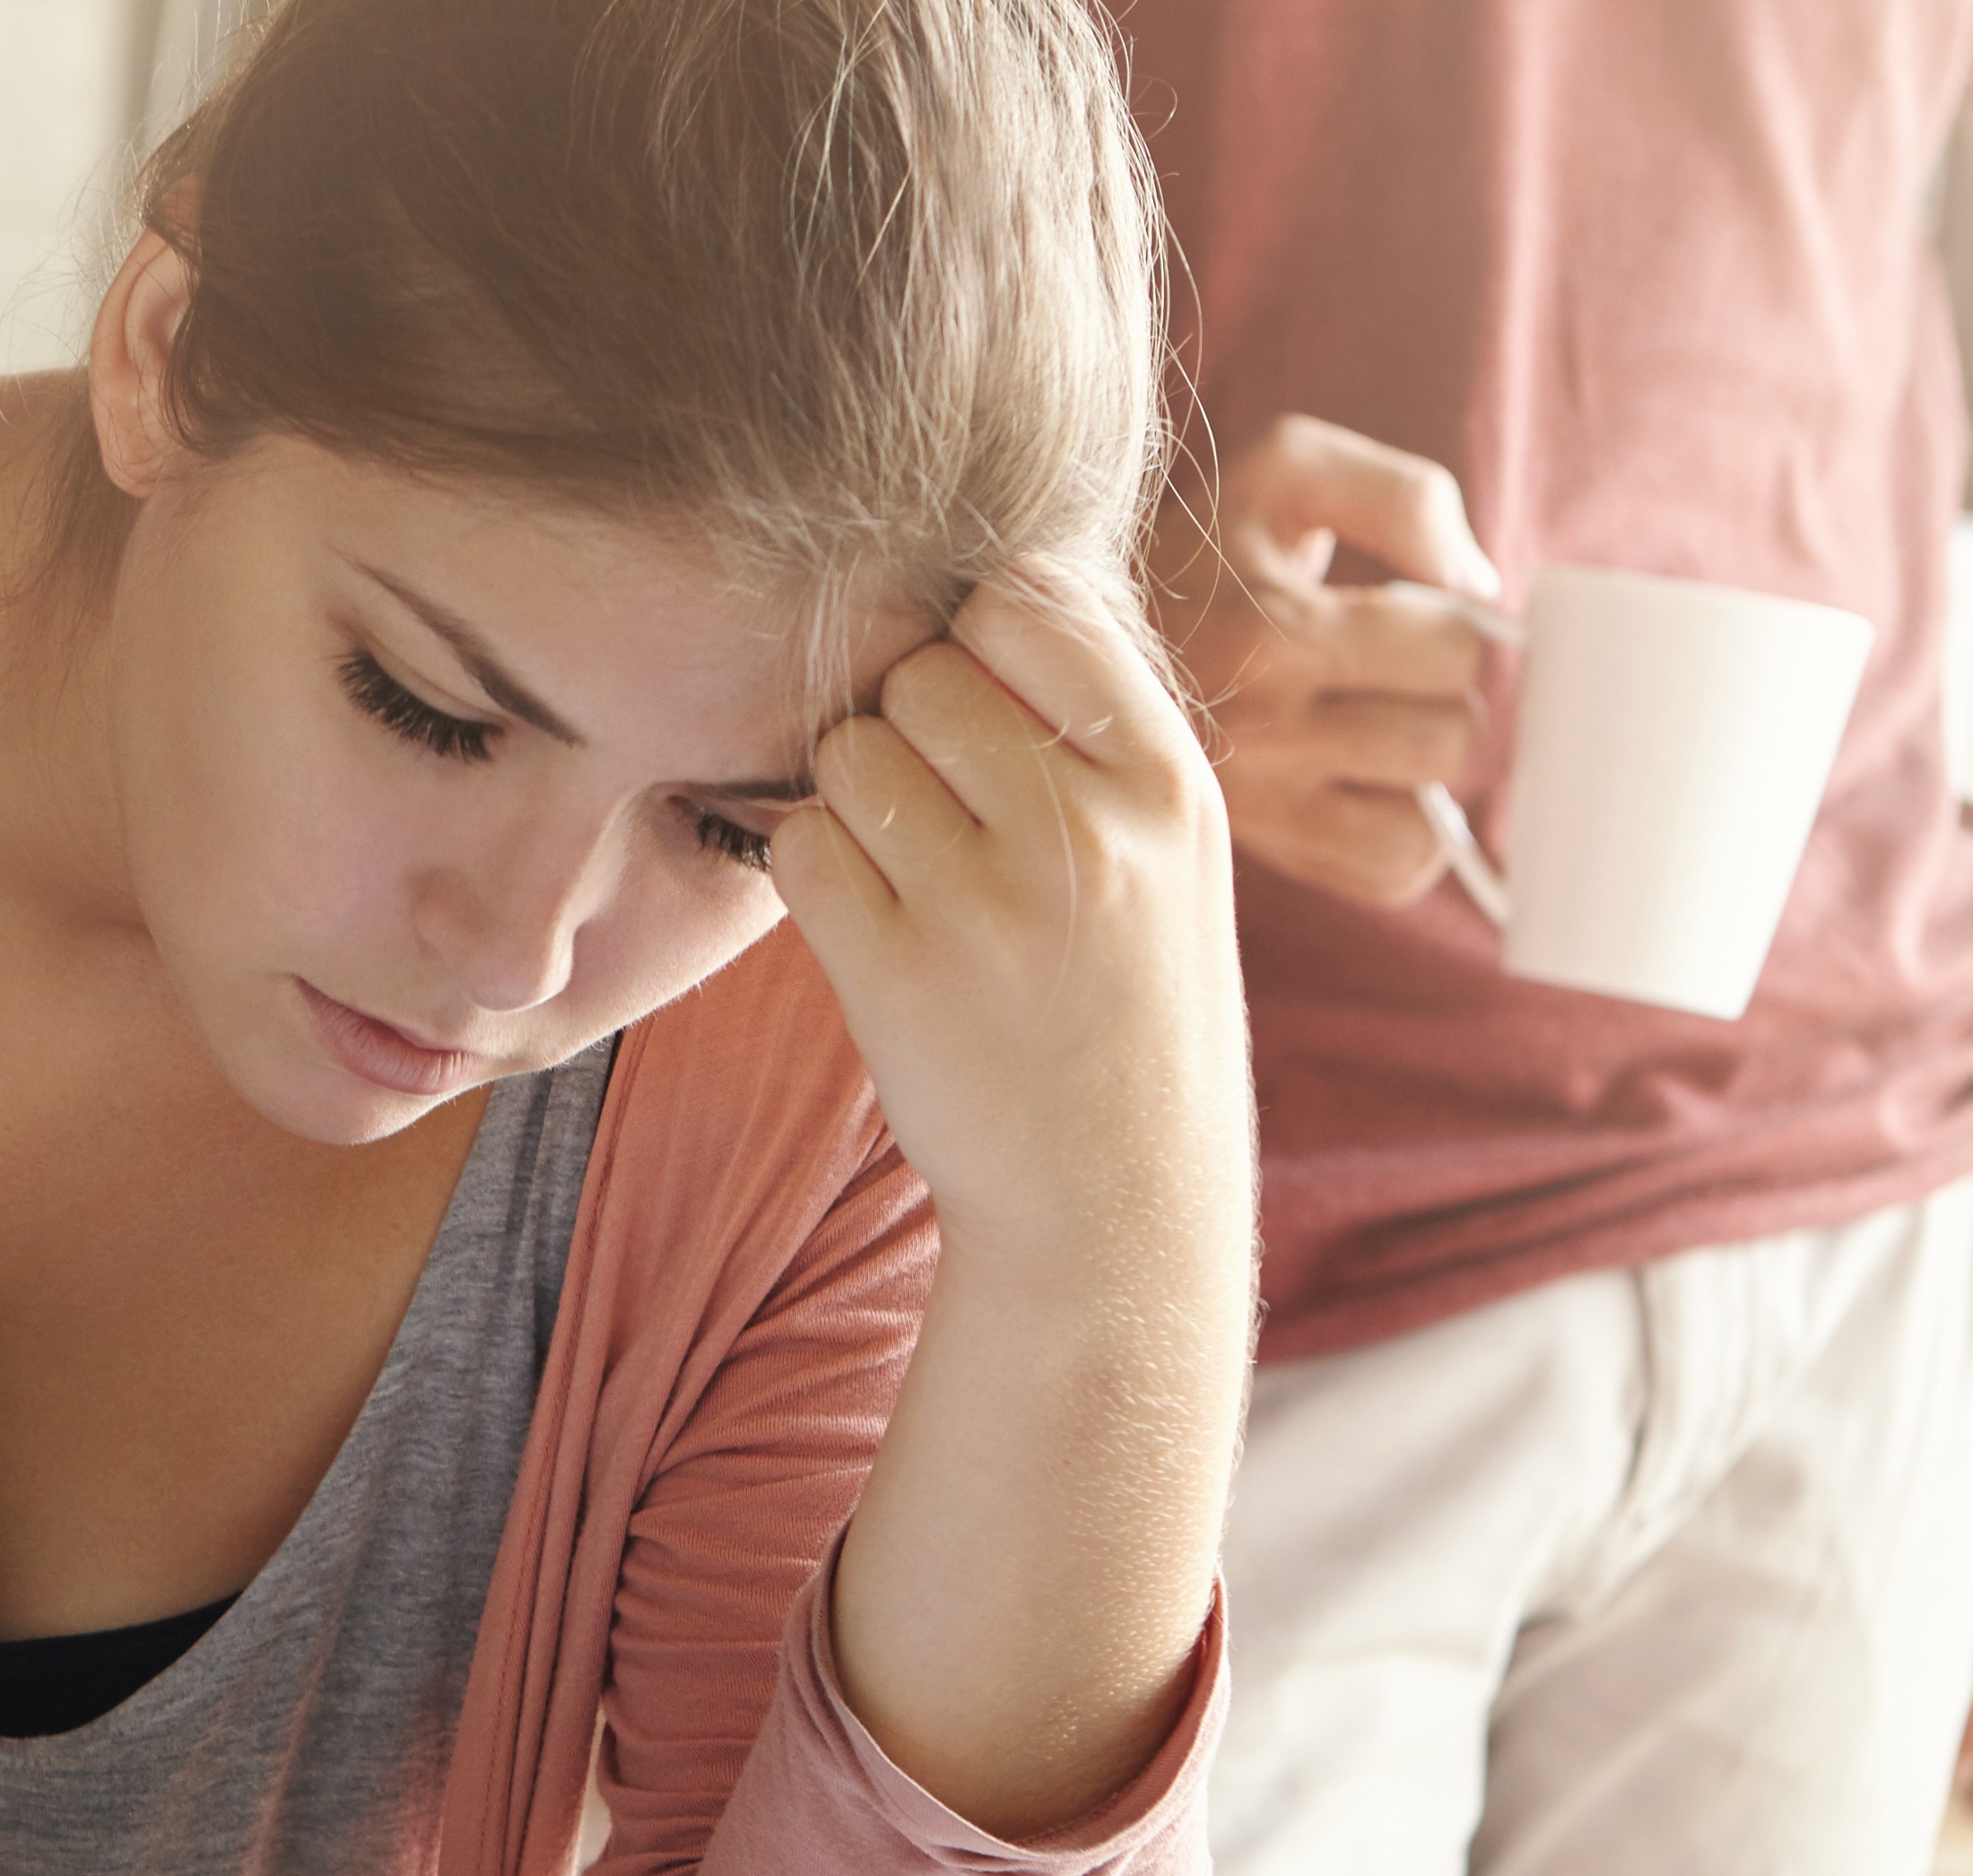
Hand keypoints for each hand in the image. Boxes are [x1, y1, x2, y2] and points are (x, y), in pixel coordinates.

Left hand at [772, 561, 1249, 1259]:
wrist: (1115, 1199)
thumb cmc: (1127, 1002)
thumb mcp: (1171, 850)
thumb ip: (1097, 720)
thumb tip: (989, 580)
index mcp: (1166, 781)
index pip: (1031, 599)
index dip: (981, 640)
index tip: (987, 713)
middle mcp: (1086, 831)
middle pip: (923, 672)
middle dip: (909, 727)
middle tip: (944, 818)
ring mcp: (987, 906)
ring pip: (851, 750)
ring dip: (856, 801)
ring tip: (914, 878)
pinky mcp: (896, 978)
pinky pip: (801, 845)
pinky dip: (815, 875)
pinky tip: (872, 927)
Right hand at [1144, 415, 1505, 906]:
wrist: (1062, 645)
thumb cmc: (1199, 548)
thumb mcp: (1287, 469)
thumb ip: (1401, 495)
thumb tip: (1475, 585)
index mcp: (1275, 630)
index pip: (1455, 652)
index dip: (1458, 625)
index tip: (1416, 616)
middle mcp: (1264, 732)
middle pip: (1449, 740)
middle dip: (1445, 698)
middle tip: (1398, 674)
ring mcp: (1260, 809)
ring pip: (1427, 821)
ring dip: (1425, 773)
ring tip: (1383, 728)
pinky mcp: (1265, 856)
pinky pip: (1389, 874)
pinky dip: (1404, 837)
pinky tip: (1370, 785)